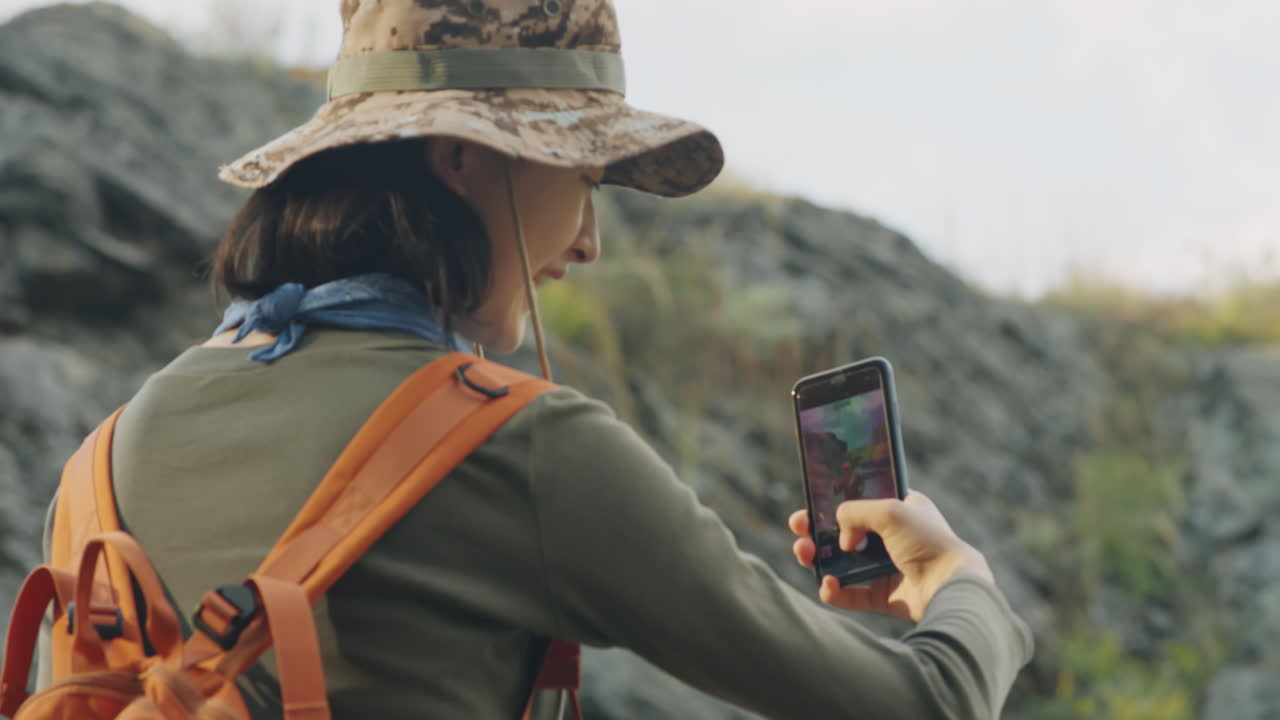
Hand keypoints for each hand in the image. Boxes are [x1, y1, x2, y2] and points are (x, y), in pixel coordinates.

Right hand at [788, 491, 992, 622]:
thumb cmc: (928, 540)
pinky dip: (834, 591)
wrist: (950, 585)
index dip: (836, 502)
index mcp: (899, 510)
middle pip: (844, 533)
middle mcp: (891, 538)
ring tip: (805, 554)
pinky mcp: (882, 596)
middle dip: (818, 532)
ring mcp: (886, 568)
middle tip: (798, 528)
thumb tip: (840, 538)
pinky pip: (850, 594)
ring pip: (842, 563)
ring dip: (819, 559)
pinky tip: (828, 585)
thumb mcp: (889, 510)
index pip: (861, 501)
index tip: (813, 502)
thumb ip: (854, 512)